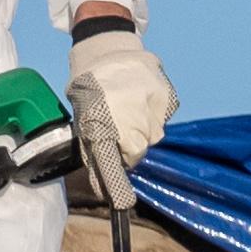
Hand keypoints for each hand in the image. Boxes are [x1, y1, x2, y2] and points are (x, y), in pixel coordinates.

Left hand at [62, 22, 173, 190]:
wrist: (108, 47)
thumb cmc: (90, 88)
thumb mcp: (84, 120)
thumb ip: (95, 154)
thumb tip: (103, 190)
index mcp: (102, 123)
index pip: (111, 163)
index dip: (117, 187)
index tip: (123, 205)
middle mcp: (129, 117)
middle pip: (138, 151)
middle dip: (128, 147)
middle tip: (117, 128)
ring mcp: (151, 107)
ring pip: (152, 136)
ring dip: (142, 129)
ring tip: (127, 107)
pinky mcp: (166, 97)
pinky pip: (161, 118)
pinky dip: (152, 114)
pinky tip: (140, 98)